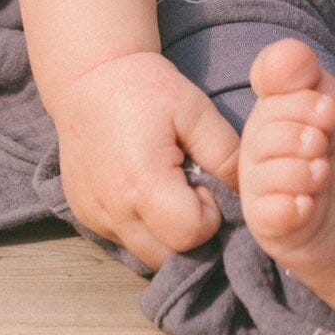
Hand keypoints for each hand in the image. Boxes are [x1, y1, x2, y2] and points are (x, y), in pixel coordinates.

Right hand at [51, 50, 241, 271]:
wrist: (89, 77)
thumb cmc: (146, 88)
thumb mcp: (196, 110)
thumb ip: (227, 155)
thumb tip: (249, 196)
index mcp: (143, 184)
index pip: (191, 236)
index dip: (208, 214)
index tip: (201, 181)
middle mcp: (113, 210)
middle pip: (169, 257)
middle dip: (189, 232)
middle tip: (187, 187)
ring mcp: (94, 218)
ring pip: (145, 256)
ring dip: (165, 234)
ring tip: (166, 188)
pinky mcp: (84, 216)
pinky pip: (125, 241)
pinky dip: (143, 228)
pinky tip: (144, 191)